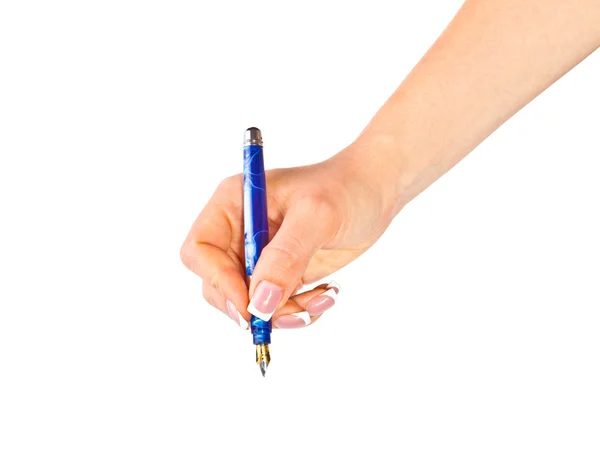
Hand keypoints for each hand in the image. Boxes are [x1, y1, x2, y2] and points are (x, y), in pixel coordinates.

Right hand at [180, 152, 392, 327]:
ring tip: (321, 298)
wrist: (376, 191)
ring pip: (249, 303)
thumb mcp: (316, 217)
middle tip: (292, 310)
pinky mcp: (281, 273)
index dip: (217, 280)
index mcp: (234, 203)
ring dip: (283, 312)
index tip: (250, 305)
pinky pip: (275, 306)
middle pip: (218, 285)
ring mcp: (259, 254)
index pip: (200, 250)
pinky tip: (326, 294)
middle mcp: (240, 230)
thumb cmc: (346, 188)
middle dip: (254, 305)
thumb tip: (259, 304)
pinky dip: (299, 311)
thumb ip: (285, 258)